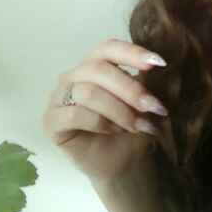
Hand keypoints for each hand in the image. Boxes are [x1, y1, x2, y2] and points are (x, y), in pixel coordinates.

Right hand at [41, 38, 171, 183]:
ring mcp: (59, 98)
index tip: (160, 64)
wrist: (125, 163)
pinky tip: (116, 131)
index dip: (132, 53)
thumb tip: (159, 63)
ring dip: (119, 110)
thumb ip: (149, 80)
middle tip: (155, 107)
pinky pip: (74, 115)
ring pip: (87, 92)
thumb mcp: (147, 100)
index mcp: (96, 64)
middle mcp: (74, 76)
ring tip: (139, 125)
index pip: (109, 48)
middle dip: (131, 89)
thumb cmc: (135, 127)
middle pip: (98, 69)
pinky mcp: (51, 121)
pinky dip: (101, 123)